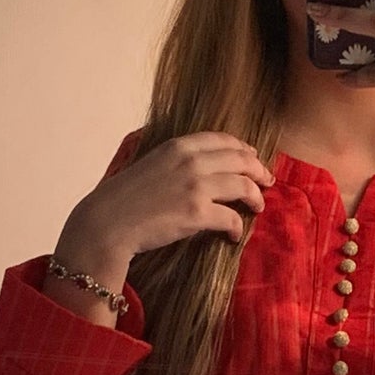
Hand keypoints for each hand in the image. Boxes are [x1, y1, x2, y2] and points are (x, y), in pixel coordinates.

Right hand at [55, 131, 273, 282]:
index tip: (253, 157)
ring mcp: (195, 186)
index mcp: (178, 146)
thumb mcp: (149, 165)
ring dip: (255, 197)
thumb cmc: (123, 199)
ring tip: (257, 207)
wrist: (107, 222)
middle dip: (258, 170)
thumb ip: (174, 162)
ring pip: (243, 185)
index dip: (244, 149)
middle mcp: (191, 161)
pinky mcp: (197, 213)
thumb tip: (197, 170)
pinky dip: (238, 227)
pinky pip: (232, 217)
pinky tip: (235, 235)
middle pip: (241, 160)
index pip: (223, 140)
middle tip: (267, 181)